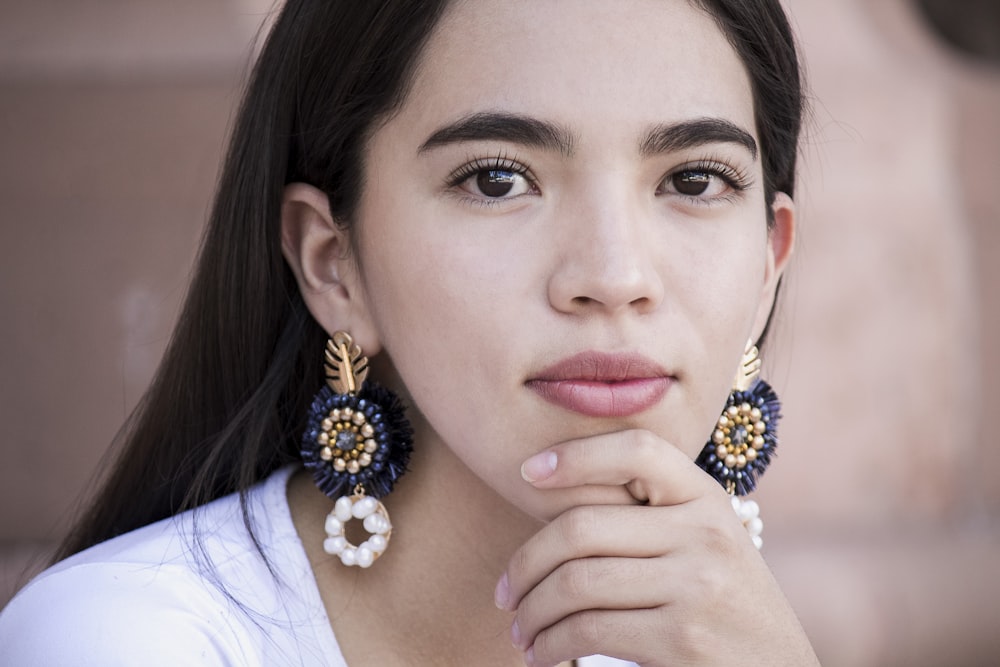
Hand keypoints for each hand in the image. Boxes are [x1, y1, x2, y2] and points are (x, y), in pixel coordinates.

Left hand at [494, 430, 818, 666]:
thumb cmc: (724, 609)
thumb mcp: (706, 547)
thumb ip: (652, 520)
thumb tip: (552, 501)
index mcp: (708, 500)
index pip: (638, 450)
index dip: (576, 454)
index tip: (527, 473)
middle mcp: (707, 533)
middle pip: (582, 526)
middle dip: (525, 562)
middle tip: (505, 592)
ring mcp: (698, 584)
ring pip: (575, 582)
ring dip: (531, 612)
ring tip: (520, 629)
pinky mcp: (683, 638)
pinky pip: (587, 630)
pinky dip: (550, 645)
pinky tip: (543, 656)